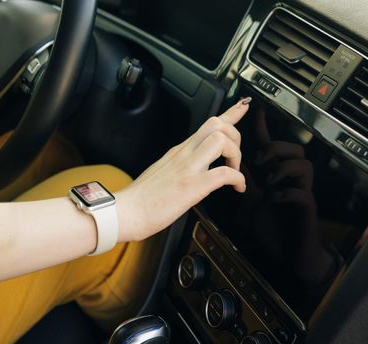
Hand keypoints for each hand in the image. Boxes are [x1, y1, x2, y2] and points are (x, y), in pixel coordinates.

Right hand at [116, 98, 250, 241]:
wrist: (125, 212)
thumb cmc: (141, 198)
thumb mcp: (162, 172)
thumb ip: (179, 166)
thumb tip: (194, 169)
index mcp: (178, 151)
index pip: (207, 124)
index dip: (229, 113)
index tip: (242, 107)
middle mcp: (184, 154)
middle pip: (216, 125)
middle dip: (235, 136)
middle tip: (236, 157)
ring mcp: (187, 169)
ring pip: (221, 141)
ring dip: (236, 154)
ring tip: (235, 171)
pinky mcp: (191, 187)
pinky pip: (223, 174)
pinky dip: (237, 178)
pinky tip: (237, 187)